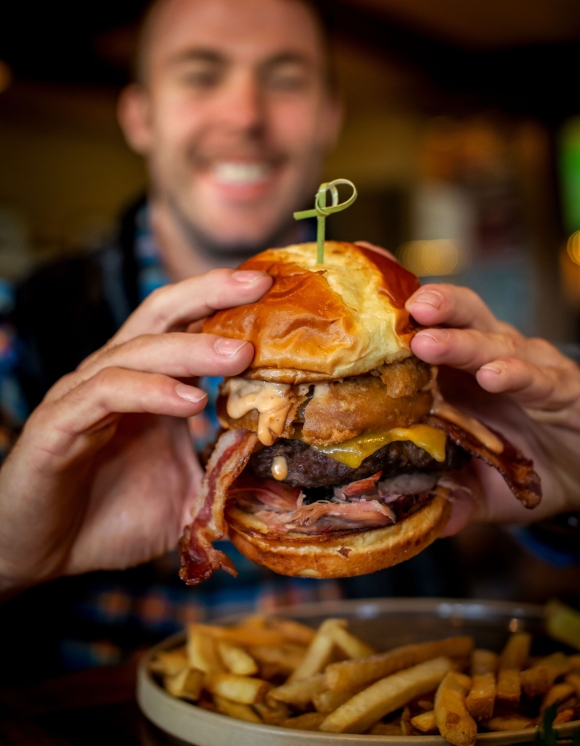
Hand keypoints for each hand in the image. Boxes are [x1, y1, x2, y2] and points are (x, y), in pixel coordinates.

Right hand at [0, 269, 271, 592]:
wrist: (44, 554)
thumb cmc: (111, 518)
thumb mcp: (188, 496)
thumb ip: (227, 476)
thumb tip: (286, 472)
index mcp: (149, 385)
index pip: (187, 325)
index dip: (227, 304)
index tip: (276, 292)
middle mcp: (117, 378)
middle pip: (161, 314)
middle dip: (211, 294)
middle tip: (260, 285)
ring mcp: (84, 396)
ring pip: (137, 350)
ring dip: (192, 348)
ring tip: (241, 353)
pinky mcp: (57, 424)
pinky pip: (105, 393)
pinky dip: (150, 390)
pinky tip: (190, 401)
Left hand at [405, 284, 579, 532]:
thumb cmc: (517, 470)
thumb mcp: (476, 489)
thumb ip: (446, 497)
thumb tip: (401, 514)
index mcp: (458, 374)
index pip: (431, 331)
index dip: (404, 317)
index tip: (371, 310)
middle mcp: (491, 359)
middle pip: (462, 319)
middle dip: (434, 309)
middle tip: (406, 311)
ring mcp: (528, 369)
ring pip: (495, 342)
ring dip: (461, 342)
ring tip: (428, 342)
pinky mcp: (562, 388)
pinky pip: (538, 377)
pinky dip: (516, 374)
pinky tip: (493, 375)